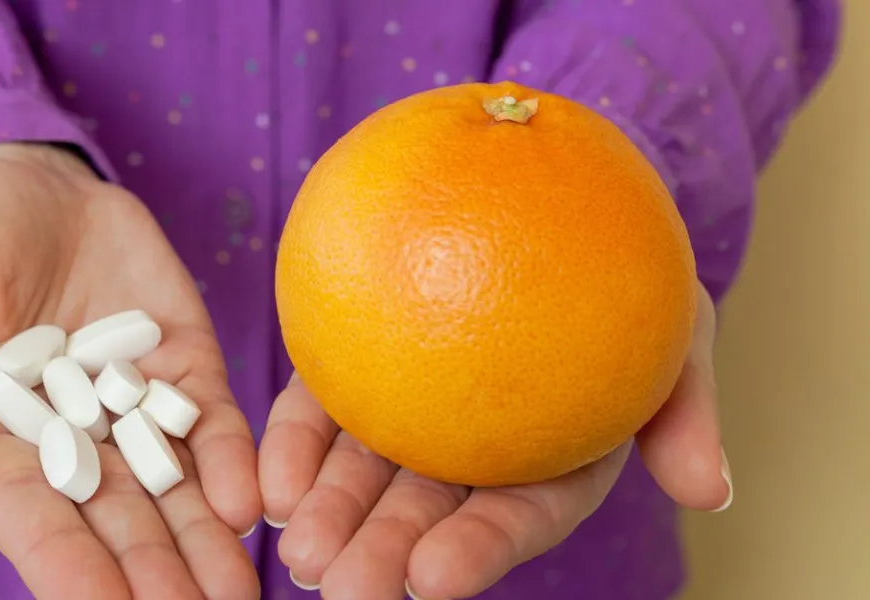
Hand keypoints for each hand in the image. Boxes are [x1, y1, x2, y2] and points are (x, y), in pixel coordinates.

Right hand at [0, 144, 262, 599]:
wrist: (25, 175)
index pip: (35, 524)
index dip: (72, 573)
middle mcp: (67, 445)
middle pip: (117, 526)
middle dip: (157, 578)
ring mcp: (129, 409)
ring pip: (173, 492)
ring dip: (206, 545)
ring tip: (238, 594)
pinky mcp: (181, 368)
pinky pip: (209, 423)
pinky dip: (230, 463)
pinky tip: (250, 504)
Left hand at [259, 282, 728, 598]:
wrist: (547, 199)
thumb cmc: (628, 273)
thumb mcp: (679, 328)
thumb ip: (684, 408)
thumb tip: (710, 492)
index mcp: (547, 461)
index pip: (517, 518)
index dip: (478, 550)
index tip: (432, 580)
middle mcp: (472, 450)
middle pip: (426, 513)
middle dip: (382, 555)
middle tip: (338, 588)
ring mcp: (409, 412)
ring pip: (364, 474)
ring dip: (327, 515)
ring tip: (293, 550)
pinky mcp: (357, 368)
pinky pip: (322, 411)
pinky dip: (293, 446)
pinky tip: (266, 483)